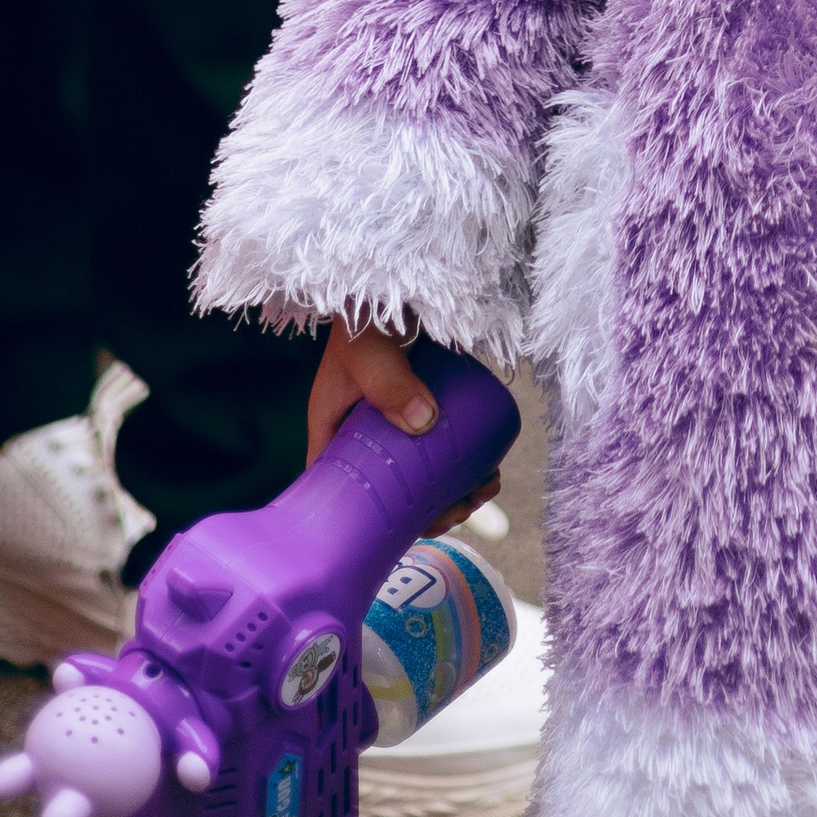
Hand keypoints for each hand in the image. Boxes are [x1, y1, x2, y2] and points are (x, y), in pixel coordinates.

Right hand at [306, 316, 501, 535]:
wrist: (388, 285)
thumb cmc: (363, 320)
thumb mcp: (368, 353)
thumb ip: (388, 382)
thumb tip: (424, 423)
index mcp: (331, 434)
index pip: (340, 496)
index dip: (371, 525)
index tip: (413, 531)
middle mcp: (360, 437)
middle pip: (388, 494)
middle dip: (426, 511)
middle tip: (463, 508)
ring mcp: (391, 424)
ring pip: (417, 475)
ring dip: (450, 491)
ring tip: (485, 487)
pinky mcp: (418, 407)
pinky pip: (436, 447)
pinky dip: (459, 465)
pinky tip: (485, 470)